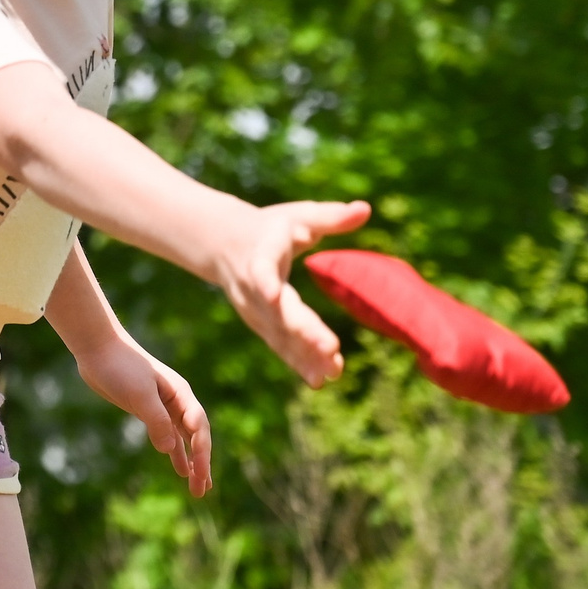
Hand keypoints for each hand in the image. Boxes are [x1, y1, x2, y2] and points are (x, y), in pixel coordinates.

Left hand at [76, 335, 212, 497]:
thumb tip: (169, 449)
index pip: (198, 425)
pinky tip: (180, 470)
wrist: (99, 349)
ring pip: (184, 440)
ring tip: (199, 488)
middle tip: (203, 490)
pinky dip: (175, 453)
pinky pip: (168, 437)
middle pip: (196, 436)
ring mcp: (164, 407)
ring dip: (192, 463)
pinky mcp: (149, 412)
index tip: (198, 470)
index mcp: (180, 394)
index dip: (201, 449)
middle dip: (201, 464)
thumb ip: (156, 419)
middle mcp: (177, 402)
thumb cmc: (121, 366)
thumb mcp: (139, 393)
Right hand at [208, 200, 371, 386]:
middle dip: (303, 331)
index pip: (261, 269)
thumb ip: (331, 217)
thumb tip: (365, 208)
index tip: (272, 293)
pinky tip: (321, 380)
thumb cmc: (269, 227)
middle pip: (277, 311)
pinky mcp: (260, 324)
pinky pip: (280, 346)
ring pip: (280, 334)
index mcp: (261, 253)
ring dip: (305, 354)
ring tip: (333, 372)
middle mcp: (253, 286)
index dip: (265, 281)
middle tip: (331, 349)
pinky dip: (299, 362)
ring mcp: (254, 309)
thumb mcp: (298, 216)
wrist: (222, 245)